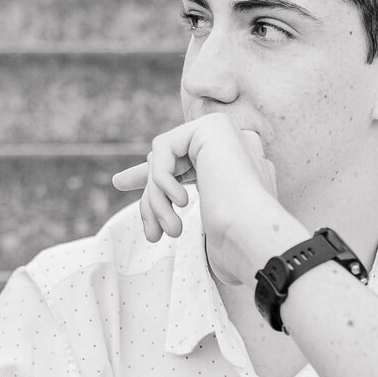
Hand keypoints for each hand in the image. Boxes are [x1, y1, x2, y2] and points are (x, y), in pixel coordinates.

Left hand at [111, 115, 294, 285]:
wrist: (257, 240)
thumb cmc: (238, 249)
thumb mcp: (209, 229)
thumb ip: (188, 206)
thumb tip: (155, 201)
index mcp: (239, 169)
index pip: (186, 163)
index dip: (154, 175)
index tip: (121, 182)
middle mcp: (235, 145)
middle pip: (170, 162)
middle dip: (151, 196)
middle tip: (151, 233)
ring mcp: (226, 133)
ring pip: (163, 158)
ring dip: (156, 197)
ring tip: (169, 229)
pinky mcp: (212, 127)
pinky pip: (162, 147)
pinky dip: (160, 179)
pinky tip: (183, 202)